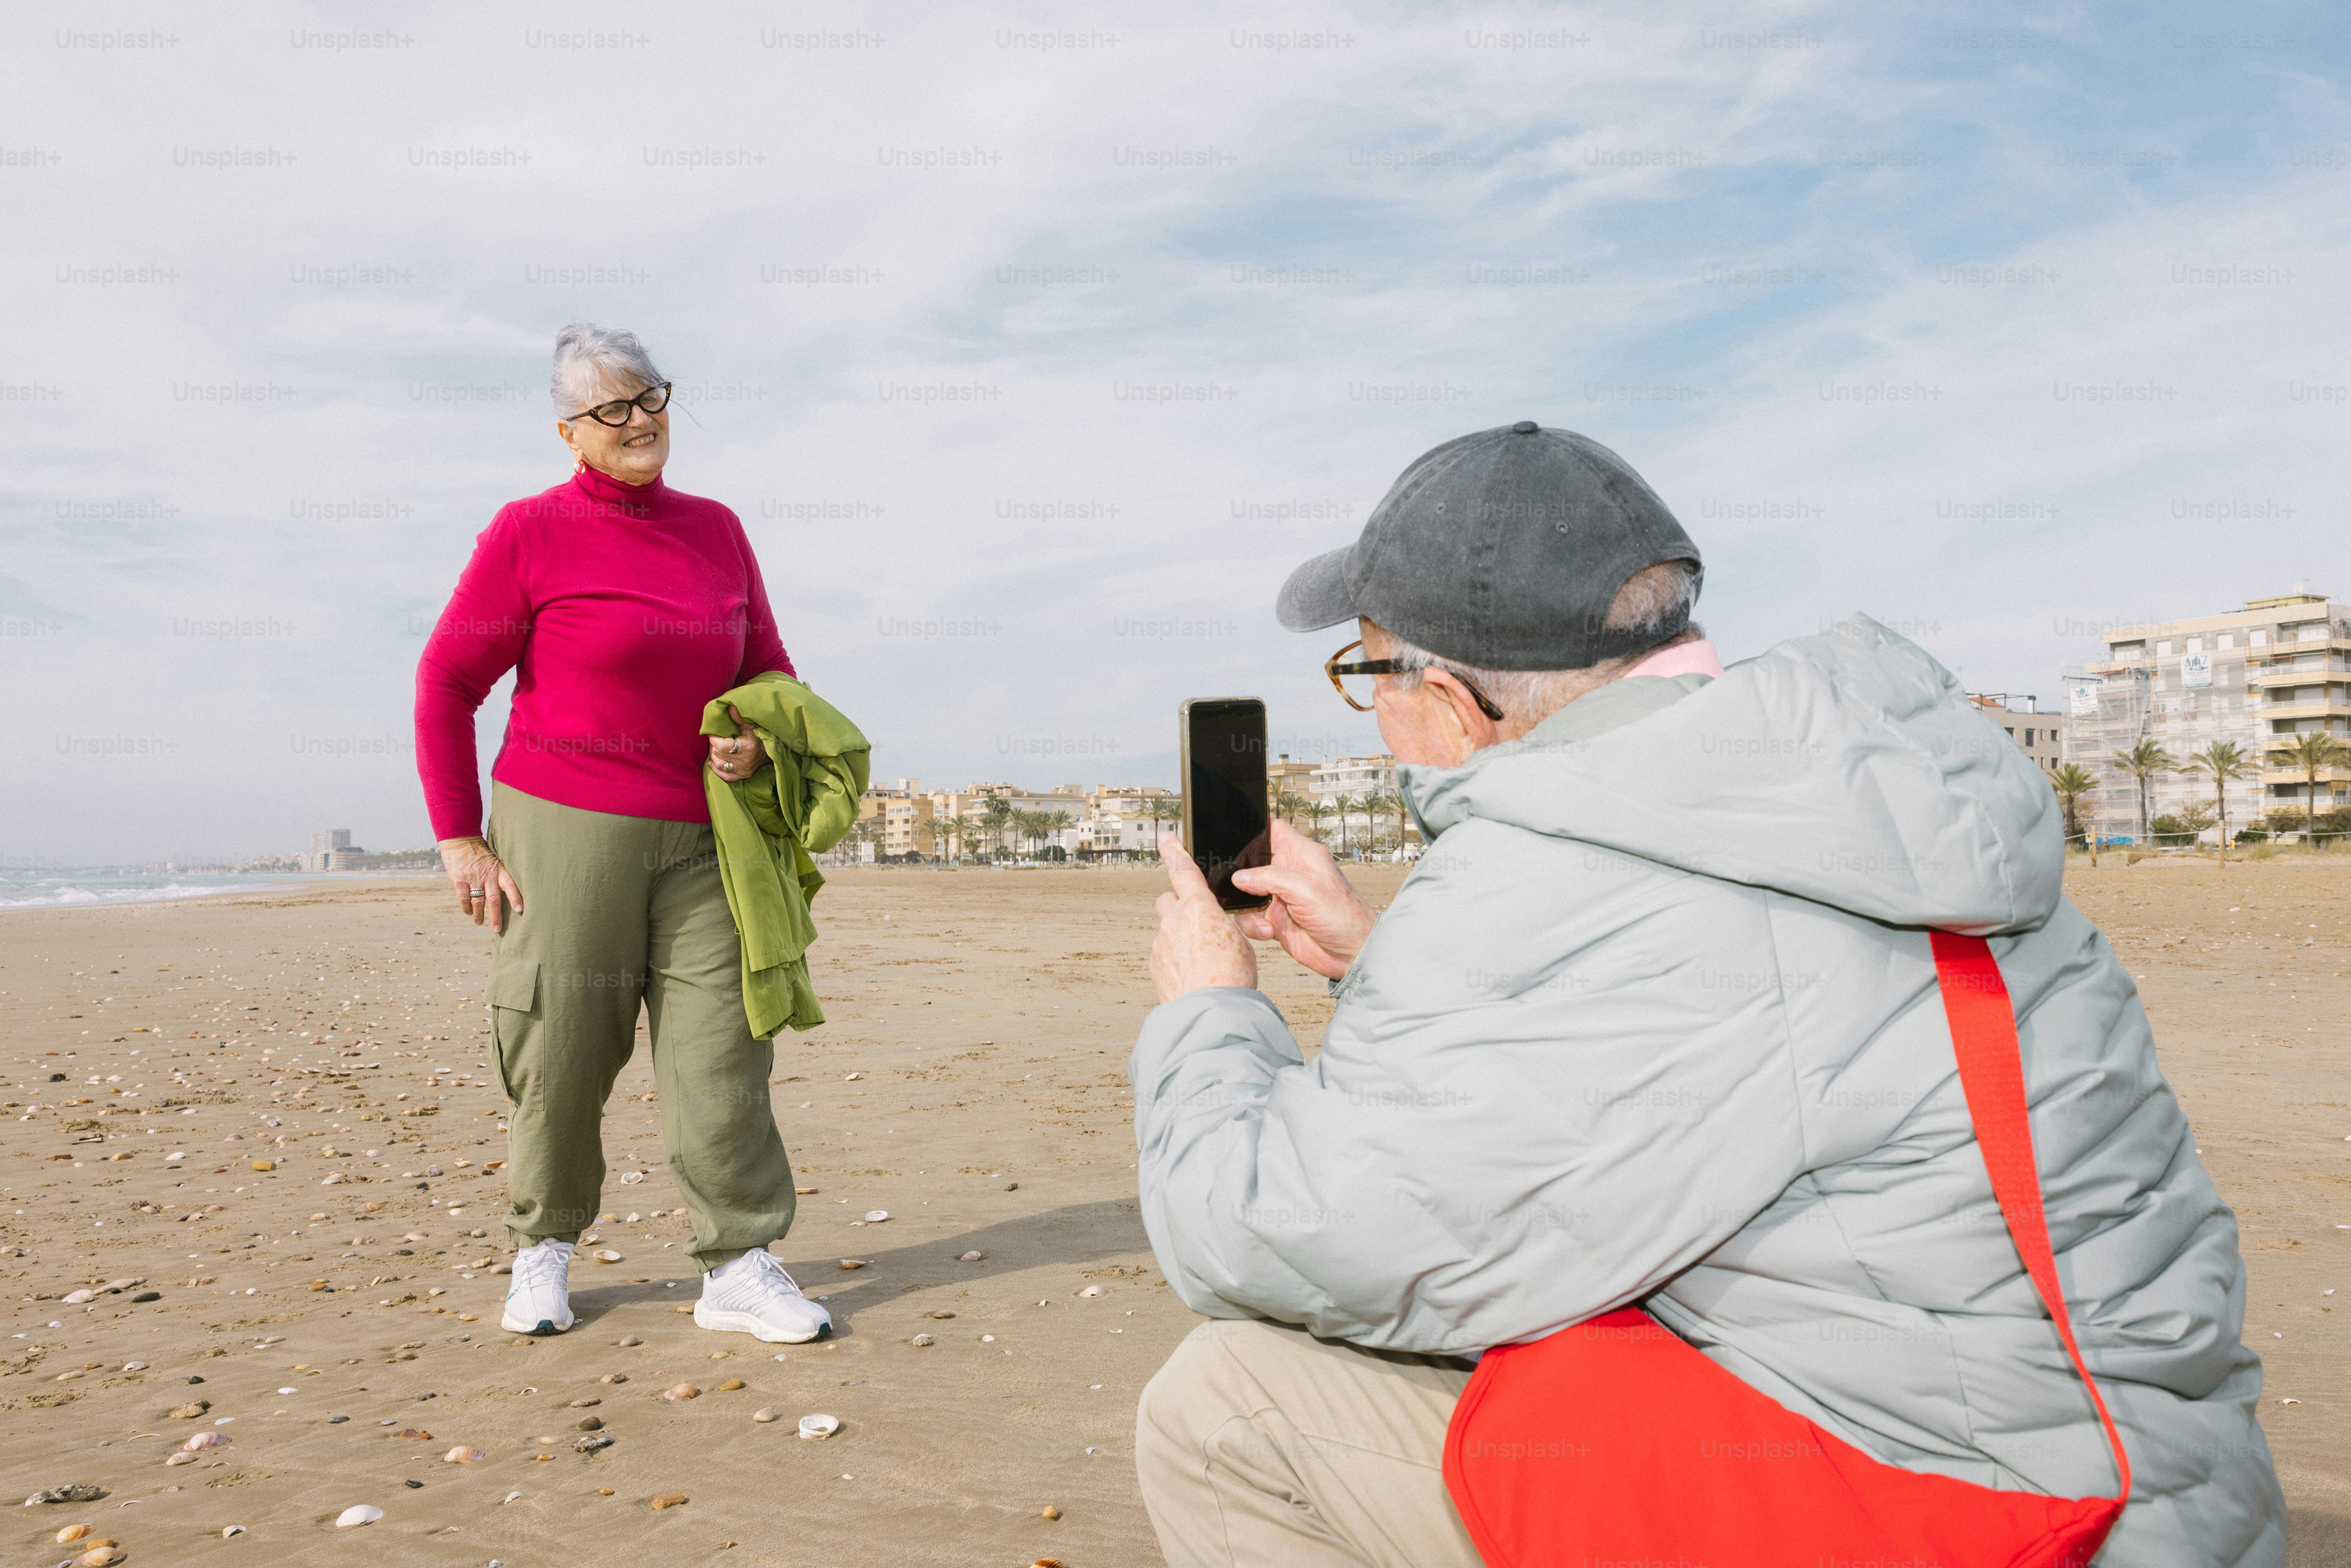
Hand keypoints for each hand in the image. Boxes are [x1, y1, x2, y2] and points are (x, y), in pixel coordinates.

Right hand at [438, 836, 521, 931]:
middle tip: (497, 929)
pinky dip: (466, 907)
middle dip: (496, 916)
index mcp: (499, 870)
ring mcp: (473, 878)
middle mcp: (487, 875)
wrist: (460, 838)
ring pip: (478, 902)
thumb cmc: (480, 851)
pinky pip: (464, 898)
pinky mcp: (459, 879)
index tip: (520, 910)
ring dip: (479, 915)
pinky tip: (469, 913)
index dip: (515, 897)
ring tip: (480, 923)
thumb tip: (505, 893)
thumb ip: (498, 875)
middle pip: (494, 900)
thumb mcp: (494, 860)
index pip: (510, 885)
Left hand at [707, 704, 765, 782]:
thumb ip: (739, 718)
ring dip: (714, 756)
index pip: (723, 746)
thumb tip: (729, 707)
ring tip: (715, 748)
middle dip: (714, 746)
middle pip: (719, 754)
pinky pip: (725, 777)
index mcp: (747, 747)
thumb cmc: (761, 736)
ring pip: (720, 765)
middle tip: (715, 739)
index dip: (714, 739)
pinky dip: (716, 771)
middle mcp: (745, 761)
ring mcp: (744, 770)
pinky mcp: (743, 775)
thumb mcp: (751, 726)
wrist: (772, 751)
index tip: (712, 733)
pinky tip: (711, 763)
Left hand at [1151, 832, 1258, 1001]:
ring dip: (1179, 937)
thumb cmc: (1232, 978)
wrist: (1211, 1012)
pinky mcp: (1154, 963)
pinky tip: (1192, 974)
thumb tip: (1215, 930)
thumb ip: (1224, 927)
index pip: (1182, 870)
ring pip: (1167, 930)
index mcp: (1199, 907)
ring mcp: (1161, 942)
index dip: (1174, 850)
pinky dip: (1175, 958)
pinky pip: (1164, 952)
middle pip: (1168, 901)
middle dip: (1179, 907)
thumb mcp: (1241, 943)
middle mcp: (1174, 920)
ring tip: (1202, 960)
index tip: (1166, 837)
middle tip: (1197, 925)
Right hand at [1230, 818, 1375, 980]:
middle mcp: (1288, 872)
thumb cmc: (1342, 915)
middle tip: (1240, 888)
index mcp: (1300, 854)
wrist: (1350, 953)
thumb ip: (1270, 878)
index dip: (1255, 831)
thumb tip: (1240, 877)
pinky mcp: (1275, 919)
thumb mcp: (1306, 888)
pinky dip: (1253, 926)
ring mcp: (1279, 897)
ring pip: (1246, 893)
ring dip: (1246, 907)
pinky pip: (1250, 917)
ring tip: (1263, 921)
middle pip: (1251, 863)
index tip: (1235, 840)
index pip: (1273, 830)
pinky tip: (1269, 933)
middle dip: (1240, 875)